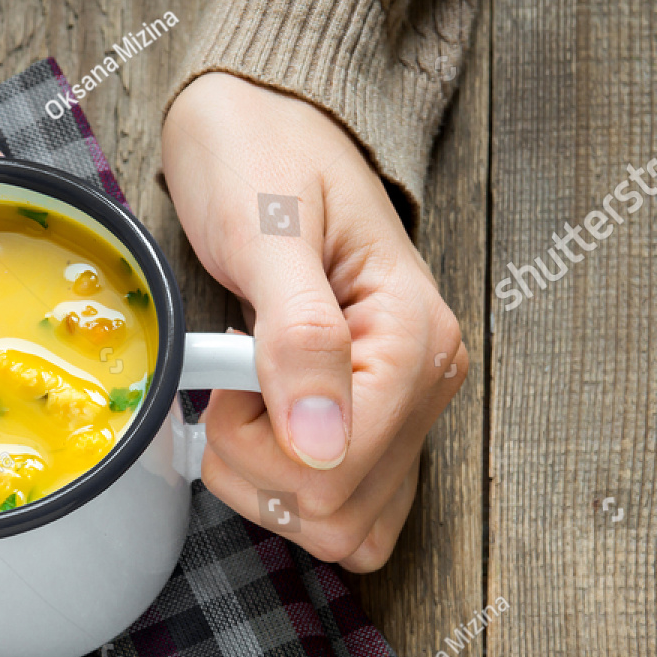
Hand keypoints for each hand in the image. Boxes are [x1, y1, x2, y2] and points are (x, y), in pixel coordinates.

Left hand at [161, 73, 467, 570]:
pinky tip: (261, 433)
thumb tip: (319, 444)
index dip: (261, 441)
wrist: (263, 125)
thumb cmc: (260, 159)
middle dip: (256, 467)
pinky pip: (347, 515)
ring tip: (244, 404)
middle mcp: (426, 385)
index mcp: (416, 338)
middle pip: (339, 514)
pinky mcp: (377, 430)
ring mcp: (406, 413)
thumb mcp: (265, 230)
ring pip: (342, 531)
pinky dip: (287, 494)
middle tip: (231, 385)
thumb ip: (297, 335)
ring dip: (267, 487)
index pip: (340, 467)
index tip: (230, 371)